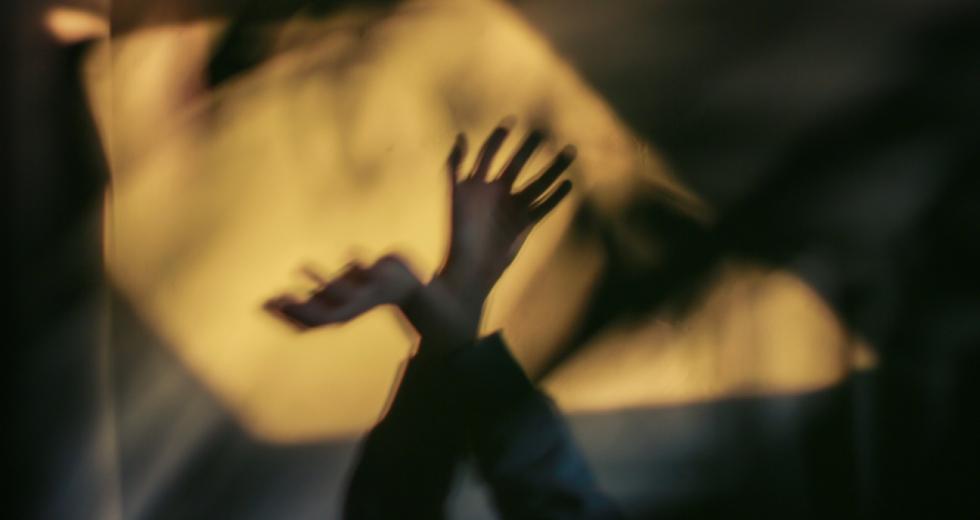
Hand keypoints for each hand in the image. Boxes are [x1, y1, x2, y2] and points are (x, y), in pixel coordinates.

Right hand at [265, 254, 420, 329]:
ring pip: (343, 294)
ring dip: (321, 280)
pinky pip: (369, 271)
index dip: (286, 318)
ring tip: (299, 265)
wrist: (407, 286)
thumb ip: (303, 303)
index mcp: (337, 317)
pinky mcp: (382, 279)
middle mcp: (351, 311)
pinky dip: (360, 262)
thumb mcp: (331, 298)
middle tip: (278, 297)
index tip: (264, 305)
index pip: (308, 326)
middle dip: (300, 310)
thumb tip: (264, 305)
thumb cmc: (361, 291)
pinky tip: (348, 252)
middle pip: (323, 318)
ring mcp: (366, 297)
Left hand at [437, 120, 575, 310]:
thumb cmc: (458, 234)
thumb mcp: (455, 195)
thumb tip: (460, 136)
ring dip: (554, 167)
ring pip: (538, 182)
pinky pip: (544, 205)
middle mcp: (497, 192)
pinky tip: (569, 183)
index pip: (489, 153)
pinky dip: (556, 196)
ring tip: (570, 150)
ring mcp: (512, 207)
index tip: (510, 122)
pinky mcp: (525, 224)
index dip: (499, 137)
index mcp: (478, 184)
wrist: (469, 269)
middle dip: (530, 147)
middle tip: (543, 130)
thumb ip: (454, 166)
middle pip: (517, 163)